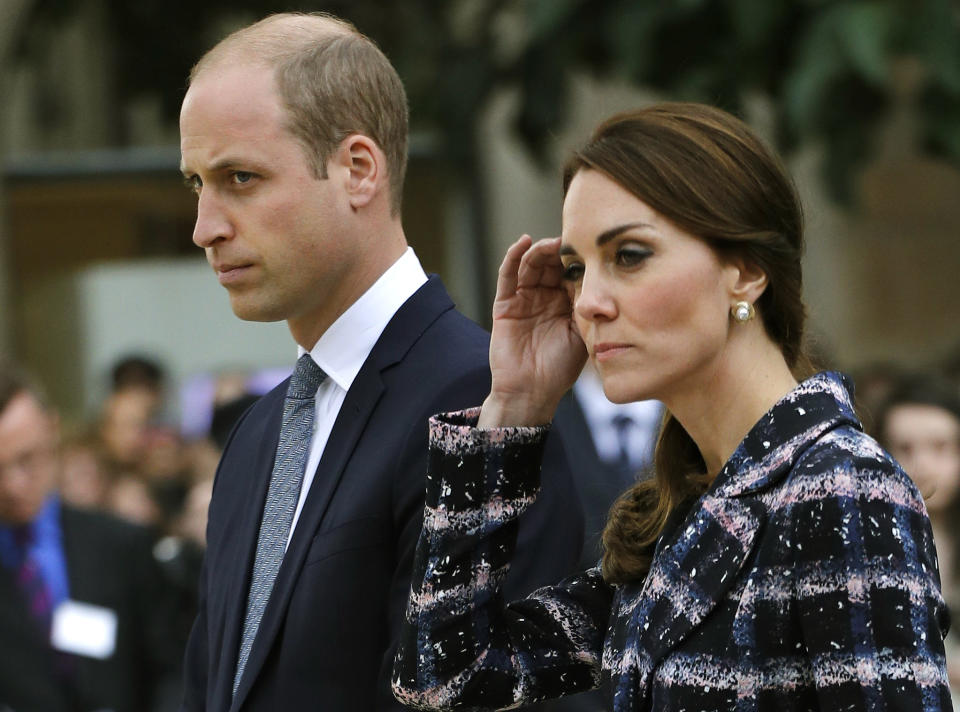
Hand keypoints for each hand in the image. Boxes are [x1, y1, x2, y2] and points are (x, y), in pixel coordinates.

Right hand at [478, 235, 586, 426]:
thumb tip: (597, 275)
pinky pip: (507, 276)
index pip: (570, 273)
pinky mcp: (505, 305)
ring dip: (540, 251)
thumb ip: (586, 306)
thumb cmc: (560, 369)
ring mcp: (523, 300)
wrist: (533, 392)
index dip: (579, 259)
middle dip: (560, 252)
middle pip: (550, 265)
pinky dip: (513, 256)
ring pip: (530, 265)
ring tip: (552, 243)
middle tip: (572, 241)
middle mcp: (544, 298)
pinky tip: (523, 242)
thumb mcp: (582, 333)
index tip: (592, 245)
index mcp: (564, 304)